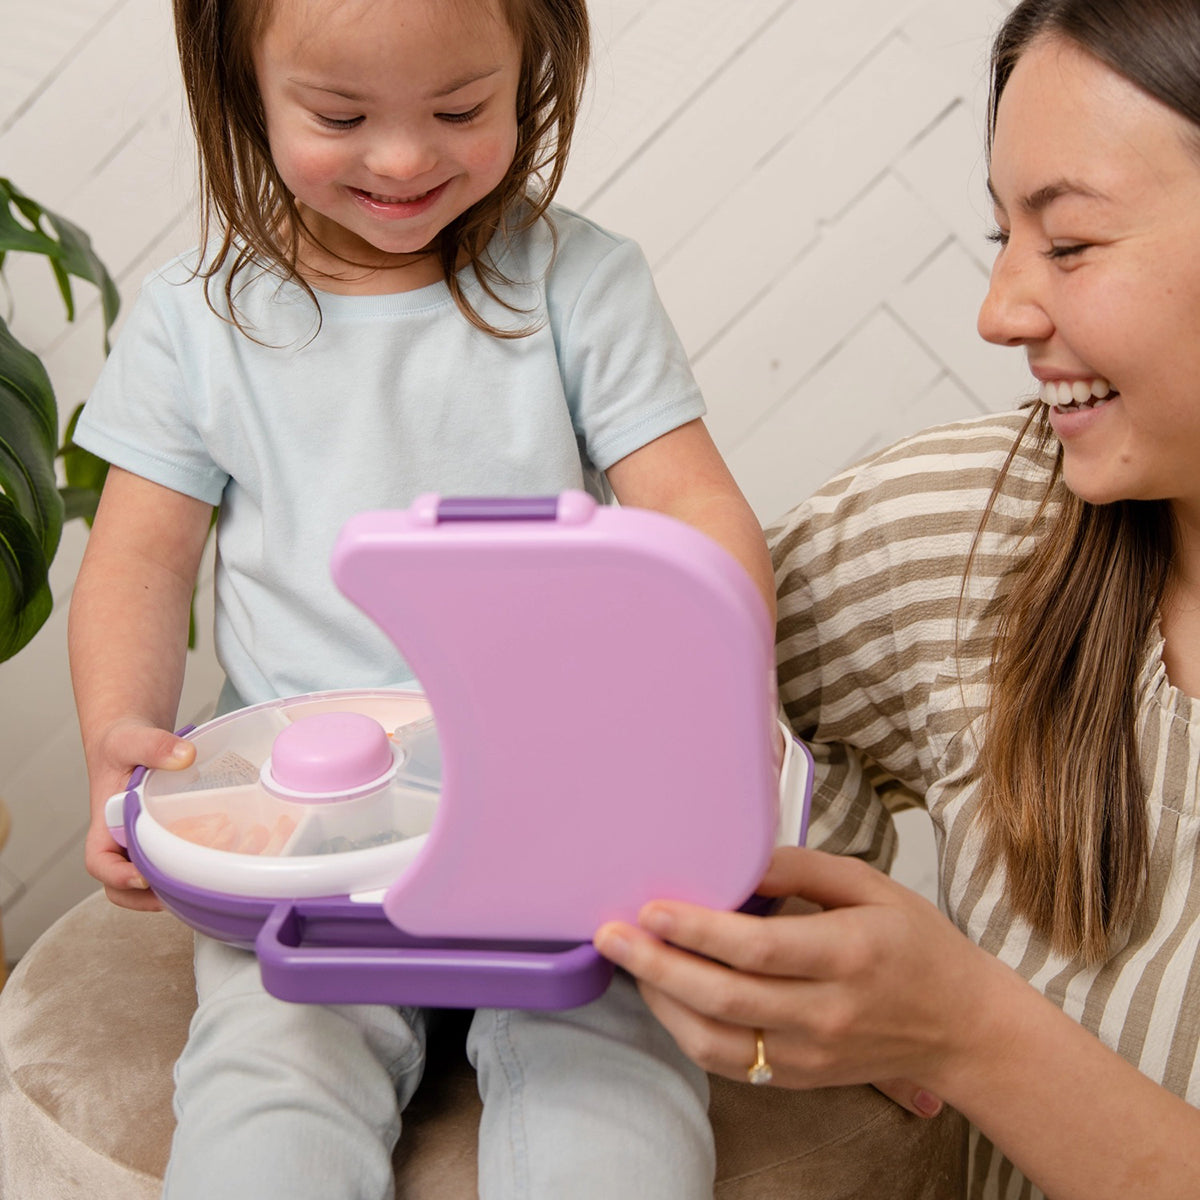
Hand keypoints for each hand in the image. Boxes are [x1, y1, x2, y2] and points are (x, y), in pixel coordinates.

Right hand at [85, 716, 195, 910]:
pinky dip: (192, 864)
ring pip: (152, 879)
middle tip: (185, 889)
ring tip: (207, 878)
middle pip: (125, 887)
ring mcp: (144, 842)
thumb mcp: (133, 739)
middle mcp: (122, 840)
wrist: (133, 737)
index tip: (143, 877)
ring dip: (174, 885)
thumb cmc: (122, 743)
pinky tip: (222, 855)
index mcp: (105, 824)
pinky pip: (175, 859)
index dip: (117, 877)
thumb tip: (185, 756)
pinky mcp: (166, 836)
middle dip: (151, 896)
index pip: (100, 862)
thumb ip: (155, 745)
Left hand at [594, 847, 1005, 1103]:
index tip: (651, 906)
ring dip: (662, 1001)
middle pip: (724, 997)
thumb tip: (735, 858)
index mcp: (848, 954)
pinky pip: (729, 1062)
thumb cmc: (917, 944)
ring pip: (716, 1039)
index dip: (696, 929)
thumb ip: (800, 867)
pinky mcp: (799, 1077)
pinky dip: (687, 1031)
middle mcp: (826, 1011)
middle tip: (611, 935)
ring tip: (629, 963)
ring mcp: (810, 1053)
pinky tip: (665, 996)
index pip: (757, 948)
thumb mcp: (869, 885)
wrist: (962, 1026)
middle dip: (657, 966)